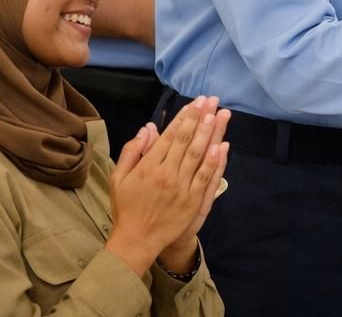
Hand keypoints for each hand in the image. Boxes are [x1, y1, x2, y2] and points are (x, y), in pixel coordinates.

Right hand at [105, 96, 230, 278]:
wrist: (136, 240)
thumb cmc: (126, 207)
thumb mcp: (119, 178)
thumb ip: (132, 151)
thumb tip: (148, 128)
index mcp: (148, 167)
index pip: (170, 137)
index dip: (184, 118)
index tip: (195, 103)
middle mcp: (166, 174)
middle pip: (186, 141)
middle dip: (200, 118)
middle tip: (211, 100)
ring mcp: (181, 188)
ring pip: (198, 155)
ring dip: (210, 133)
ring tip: (219, 114)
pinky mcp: (192, 201)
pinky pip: (205, 177)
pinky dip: (214, 161)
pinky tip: (222, 145)